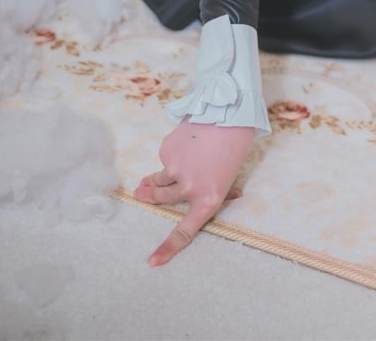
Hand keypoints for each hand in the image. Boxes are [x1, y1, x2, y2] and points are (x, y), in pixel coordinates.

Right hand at [134, 120, 254, 265]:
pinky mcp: (167, 152)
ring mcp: (175, 170)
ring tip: (147, 176)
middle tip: (139, 194)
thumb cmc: (233, 147)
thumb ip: (222, 190)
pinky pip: (165, 158)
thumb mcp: (230, 176)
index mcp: (208, 200)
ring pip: (158, 180)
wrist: (228, 114)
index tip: (153, 262)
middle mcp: (189, 189)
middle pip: (163, 200)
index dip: (168, 248)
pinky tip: (184, 142)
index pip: (185, 231)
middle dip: (149, 197)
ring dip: (151, 180)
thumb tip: (236, 197)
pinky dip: (172, 154)